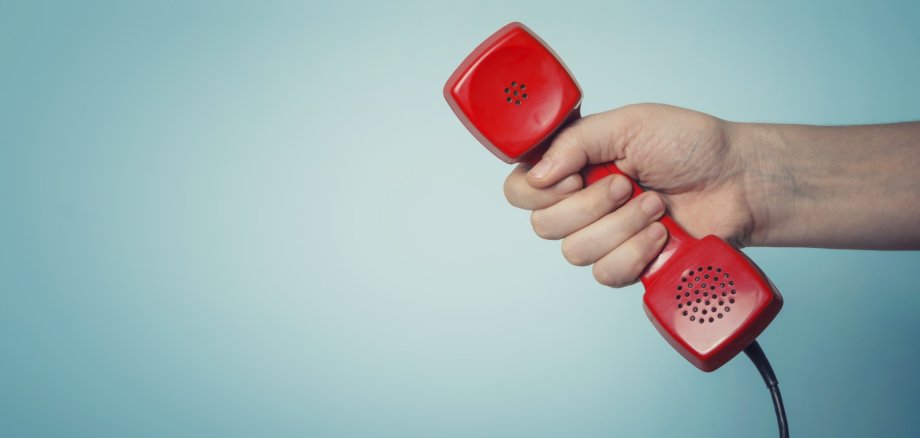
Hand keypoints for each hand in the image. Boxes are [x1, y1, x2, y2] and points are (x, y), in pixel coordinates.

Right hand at [503, 104, 755, 286]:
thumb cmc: (693, 146)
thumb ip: (576, 142)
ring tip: (655, 206)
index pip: (521, 189)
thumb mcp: (629, 124)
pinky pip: (606, 274)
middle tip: (626, 185)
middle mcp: (582, 204)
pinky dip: (635, 253)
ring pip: (575, 252)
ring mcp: (604, 237)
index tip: (573, 177)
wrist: (740, 183)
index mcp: (574, 166)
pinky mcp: (629, 265)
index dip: (538, 191)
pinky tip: (659, 236)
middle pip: (543, 226)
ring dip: (620, 227)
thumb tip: (539, 173)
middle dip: (590, 206)